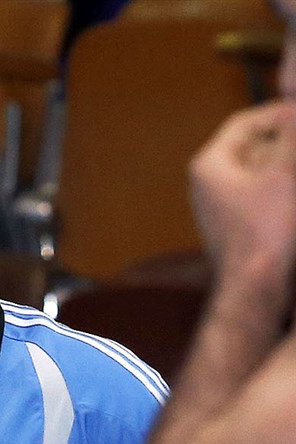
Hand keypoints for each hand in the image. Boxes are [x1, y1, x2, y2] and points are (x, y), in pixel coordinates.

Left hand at [190, 100, 295, 283]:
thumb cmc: (265, 231)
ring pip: (259, 170)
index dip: (278, 114)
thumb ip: (291, 135)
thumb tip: (293, 107)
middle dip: (285, 142)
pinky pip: (260, 193)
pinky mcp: (233, 221)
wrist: (255, 284)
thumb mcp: (285, 173)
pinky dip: (281, 186)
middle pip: (253, 145)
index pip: (244, 122)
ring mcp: (218, 203)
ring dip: (286, 165)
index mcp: (210, 164)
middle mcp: (207, 181)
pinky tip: (294, 190)